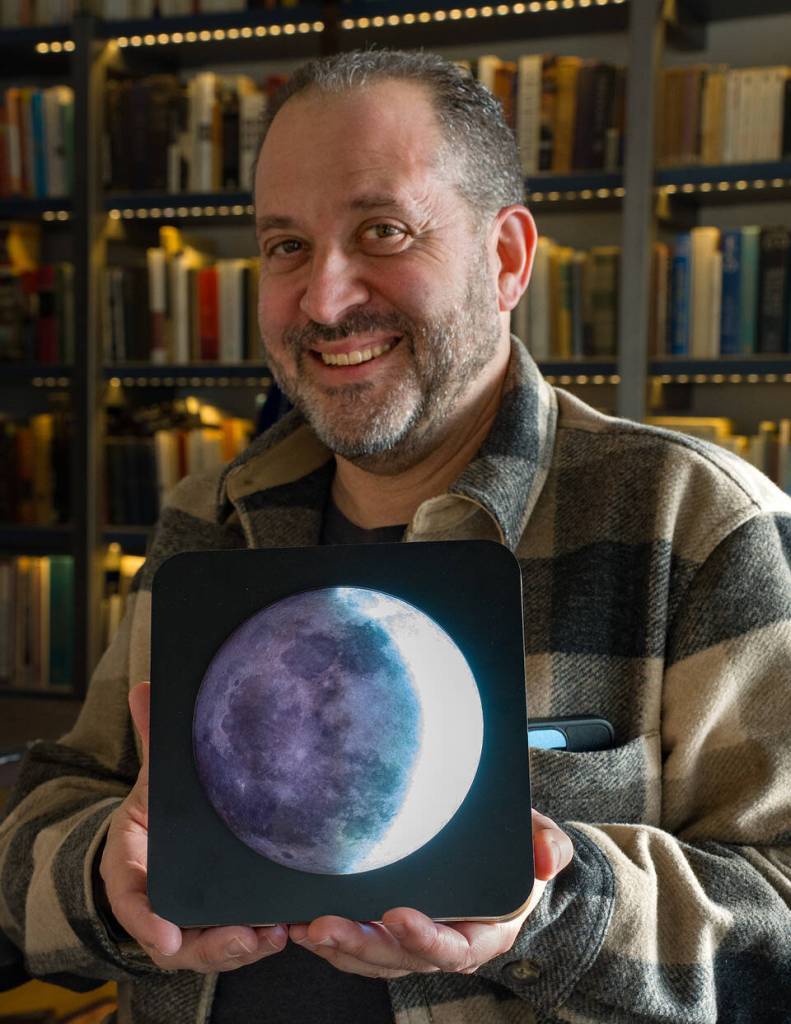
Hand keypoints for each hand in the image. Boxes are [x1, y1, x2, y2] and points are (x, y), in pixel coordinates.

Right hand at [99, 681, 287, 972]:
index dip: (147, 922)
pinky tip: (292, 926)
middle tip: (248, 935)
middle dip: (214, 945)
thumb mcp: (153, 783)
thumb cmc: (157, 815)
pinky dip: (263, 940)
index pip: (132, 903)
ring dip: (244, 948)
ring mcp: (190, 924)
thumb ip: (154, 742)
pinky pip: (240, 942)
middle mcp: (159, 910)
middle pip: (180, 943)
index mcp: (131, 874)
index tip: (166, 934)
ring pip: (213, 950)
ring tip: (277, 932)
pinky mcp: (220, 927)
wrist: (161, 843)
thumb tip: (145, 687)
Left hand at [289, 809, 572, 977]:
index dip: (425, 937)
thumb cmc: (516, 849)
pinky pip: (360, 950)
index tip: (397, 915)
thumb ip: (550, 844)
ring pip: (374, 960)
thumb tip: (549, 857)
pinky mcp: (392, 936)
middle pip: (401, 958)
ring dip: (337, 948)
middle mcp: (449, 946)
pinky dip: (330, 942)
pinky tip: (299, 925)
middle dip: (362, 945)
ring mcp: (417, 945)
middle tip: (324, 926)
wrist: (502, 859)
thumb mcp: (541, 838)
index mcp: (487, 931)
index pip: (453, 946)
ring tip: (302, 928)